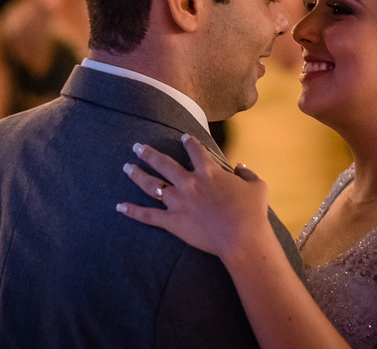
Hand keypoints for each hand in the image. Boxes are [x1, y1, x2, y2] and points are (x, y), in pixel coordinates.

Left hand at [117, 134, 271, 260]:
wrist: (242, 239)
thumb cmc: (252, 212)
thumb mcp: (257, 186)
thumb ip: (247, 173)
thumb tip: (239, 167)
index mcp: (208, 171)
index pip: (195, 150)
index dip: (189, 142)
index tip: (183, 137)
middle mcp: (189, 183)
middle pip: (163, 163)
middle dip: (149, 153)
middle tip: (137, 146)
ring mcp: (178, 202)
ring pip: (151, 185)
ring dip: (137, 174)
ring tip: (127, 167)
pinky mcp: (173, 222)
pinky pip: (148, 215)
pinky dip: (132, 211)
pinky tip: (119, 206)